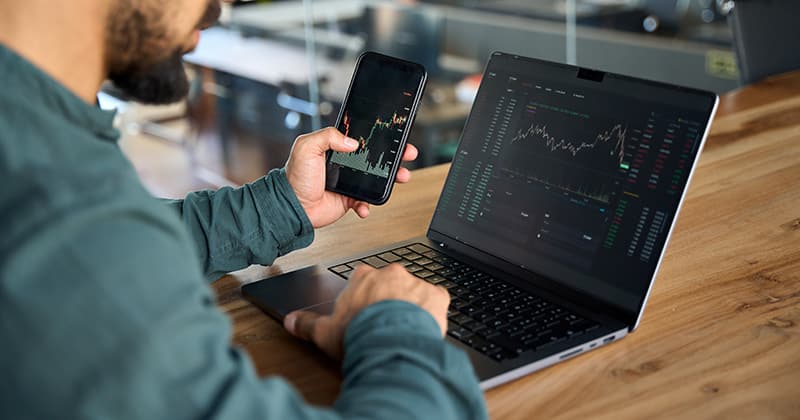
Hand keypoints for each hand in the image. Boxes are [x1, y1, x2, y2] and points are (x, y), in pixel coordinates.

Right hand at [283, 264, 449, 359]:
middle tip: (383, 323)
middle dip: (387, 301)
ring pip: (413, 292)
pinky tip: (424, 326)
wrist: (391, 343)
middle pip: (389, 285)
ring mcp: (414, 283)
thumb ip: (307, 324)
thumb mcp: (325, 332)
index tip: (363, 314)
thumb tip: (291, 321)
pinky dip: (432, 311)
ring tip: (403, 329)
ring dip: (410, 306)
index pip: (362, 281)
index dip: (362, 300)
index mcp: (363, 278)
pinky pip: (436, 300)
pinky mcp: (435, 295)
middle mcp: (389, 274)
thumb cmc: (359, 335)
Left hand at [285, 127, 418, 227]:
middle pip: (376, 158)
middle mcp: (345, 164)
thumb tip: (352, 142)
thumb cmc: (294, 177)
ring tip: (401, 177)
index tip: (396, 134)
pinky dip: (368, 205)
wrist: (291, 207)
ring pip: (377, 179)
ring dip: (391, 179)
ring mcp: (349, 182)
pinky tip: (364, 206)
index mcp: (336, 148)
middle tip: (407, 154)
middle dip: (395, 156)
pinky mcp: (348, 200)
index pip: (363, 139)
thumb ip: (328, 136)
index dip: (380, 137)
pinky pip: (366, 201)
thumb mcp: (306, 147)